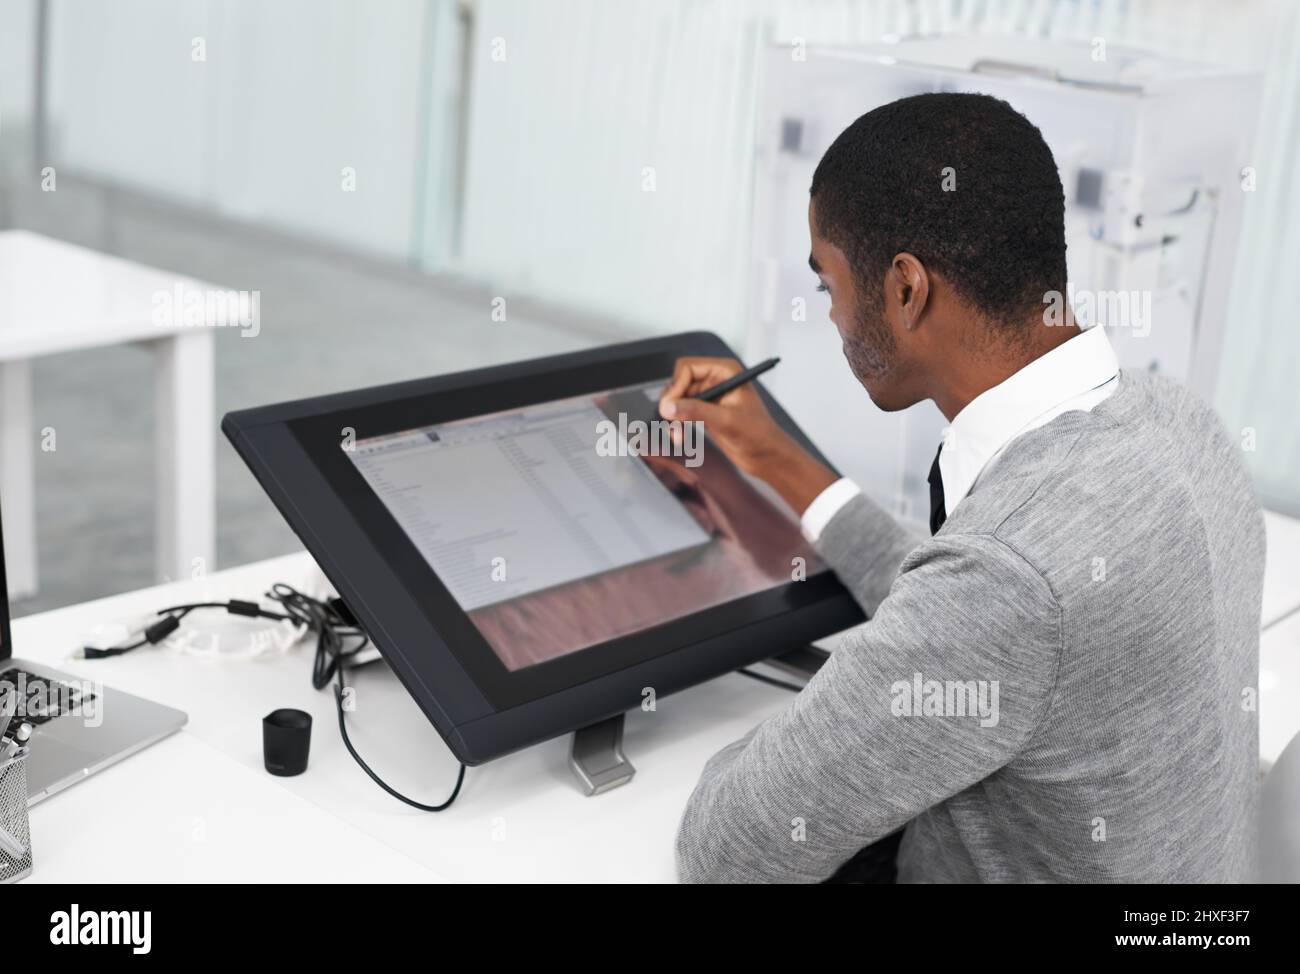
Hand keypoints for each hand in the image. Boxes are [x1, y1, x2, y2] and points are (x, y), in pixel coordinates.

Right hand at [658, 357, 837, 514]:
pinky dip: (677, 424)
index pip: (687, 367)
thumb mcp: (726, 420)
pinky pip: (682, 413)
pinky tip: (679, 436)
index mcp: (725, 371)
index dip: (676, 386)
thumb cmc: (758, 434)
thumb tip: (669, 406)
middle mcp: (716, 380)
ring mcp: (710, 397)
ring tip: (677, 435)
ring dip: (673, 417)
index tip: (670, 406)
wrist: (767, 457)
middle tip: (670, 421)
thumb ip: (696, 411)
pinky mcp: (706, 413)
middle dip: (672, 403)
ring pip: (678, 399)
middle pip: (679, 383)